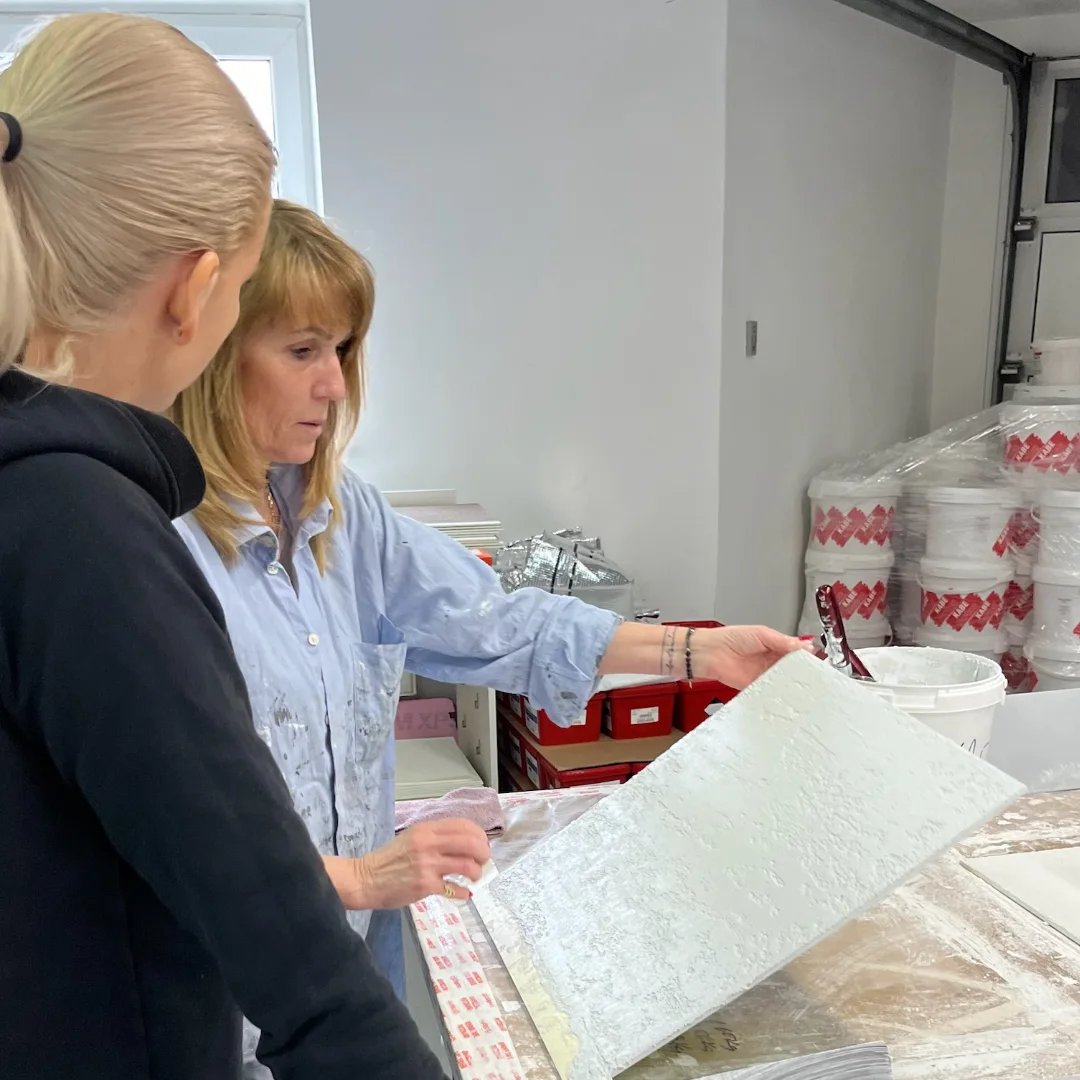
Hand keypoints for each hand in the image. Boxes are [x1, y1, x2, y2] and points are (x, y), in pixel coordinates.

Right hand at [349, 820, 490, 909]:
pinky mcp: (425, 886)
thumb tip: (465, 842)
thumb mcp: (412, 838)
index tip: (482, 844)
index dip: (479, 835)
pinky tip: (465, 894)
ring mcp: (428, 865)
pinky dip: (464, 892)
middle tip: (483, 861)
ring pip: (467, 865)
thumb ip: (436, 837)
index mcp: (426, 829)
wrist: (367, 879)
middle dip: (483, 853)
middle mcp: (429, 844)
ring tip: (474, 877)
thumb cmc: (390, 858)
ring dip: (477, 872)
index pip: (463, 825)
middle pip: (471, 843)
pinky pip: (454, 889)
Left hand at [692, 625, 811, 688]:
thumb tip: (804, 645)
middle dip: (803, 671)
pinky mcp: (758, 687)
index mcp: (774, 645)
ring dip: (793, 683)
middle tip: (814, 675)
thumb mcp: (761, 634)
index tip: (818, 661)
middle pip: (793, 668)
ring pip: (785, 680)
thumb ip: (783, 641)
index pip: (795, 652)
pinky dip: (780, 692)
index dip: (806, 656)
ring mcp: (765, 674)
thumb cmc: (731, 638)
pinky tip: (789, 693)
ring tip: (805, 685)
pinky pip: (772, 691)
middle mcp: (771, 660)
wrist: (711, 653)